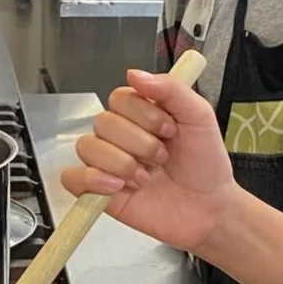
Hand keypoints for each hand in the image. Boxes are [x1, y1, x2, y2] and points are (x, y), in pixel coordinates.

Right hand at [60, 68, 236, 253]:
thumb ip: (171, 89)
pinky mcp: (99, 192)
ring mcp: (109, 164)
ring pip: (87, 146)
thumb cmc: (206, 165)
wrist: (210, 209)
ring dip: (121, 163)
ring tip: (145, 178)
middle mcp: (122, 137)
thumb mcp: (199, 117)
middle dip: (139, 143)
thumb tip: (135, 74)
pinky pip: (72, 177)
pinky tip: (119, 186)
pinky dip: (93, 180)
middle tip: (161, 158)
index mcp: (142, 115)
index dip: (143, 114)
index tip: (170, 130)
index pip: (120, 98)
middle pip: (103, 122)